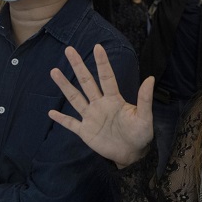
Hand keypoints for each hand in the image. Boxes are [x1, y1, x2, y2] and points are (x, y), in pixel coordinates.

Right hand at [49, 45, 154, 167]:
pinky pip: (71, 124)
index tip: (97, 47)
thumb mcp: (145, 117)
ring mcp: (91, 117)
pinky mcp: (85, 132)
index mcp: (114, 99)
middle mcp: (100, 104)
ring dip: (65, 85)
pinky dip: (61, 119)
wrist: (132, 154)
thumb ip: (145, 99)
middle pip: (86, 82)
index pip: (107, 77)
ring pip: (75, 98)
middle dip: (78, 66)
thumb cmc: (140, 134)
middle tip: (69, 50)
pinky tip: (51, 112)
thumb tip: (150, 78)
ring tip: (54, 71)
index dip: (102, 63)